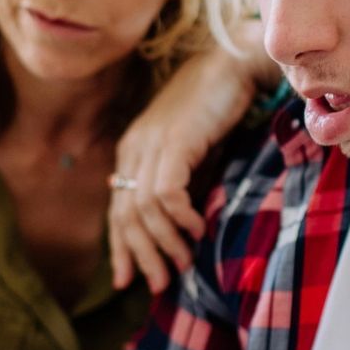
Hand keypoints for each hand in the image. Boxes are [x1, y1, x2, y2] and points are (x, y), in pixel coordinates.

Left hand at [108, 25, 272, 292]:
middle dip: (140, 255)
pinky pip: (166, 194)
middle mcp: (135, 149)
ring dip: (164, 242)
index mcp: (132, 150)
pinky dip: (179, 217)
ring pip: (143, 210)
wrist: (233, 64)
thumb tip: (168, 218)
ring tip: (184, 262)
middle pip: (125, 215)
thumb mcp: (187, 147)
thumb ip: (173, 178)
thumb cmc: (216, 106)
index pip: (117, 209)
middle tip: (160, 284)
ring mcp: (152, 145)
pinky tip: (197, 229)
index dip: (121, 248)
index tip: (129, 280)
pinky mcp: (174, 142)